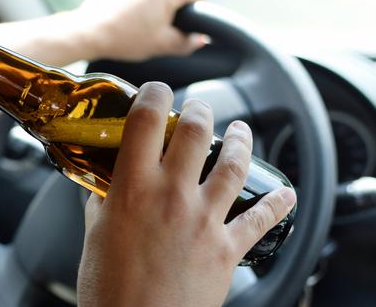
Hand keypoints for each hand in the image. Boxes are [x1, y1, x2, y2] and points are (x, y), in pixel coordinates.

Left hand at [72, 0, 207, 61]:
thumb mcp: (161, 46)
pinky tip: (124, 20)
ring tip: (138, 27)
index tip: (188, 20)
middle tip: (159, 30)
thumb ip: (187, 43)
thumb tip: (200, 39)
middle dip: (172, 9)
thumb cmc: (125, 39)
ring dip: (152, 6)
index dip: (199, 5)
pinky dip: (135, 3)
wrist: (88, 32)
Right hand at [77, 82, 296, 306]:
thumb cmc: (110, 291)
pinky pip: (260, 220)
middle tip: (198, 108)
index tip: (156, 91)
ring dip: (241, 140)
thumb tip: (102, 187)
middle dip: (200, 110)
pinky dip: (277, 204)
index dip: (154, 93)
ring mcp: (203, 220)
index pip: (146, 120)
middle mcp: (171, 195)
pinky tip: (285, 195)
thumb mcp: (94, 238)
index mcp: (132, 189)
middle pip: (196, 131)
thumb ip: (100, 204)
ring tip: (241, 131)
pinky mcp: (226, 248)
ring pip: (233, 164)